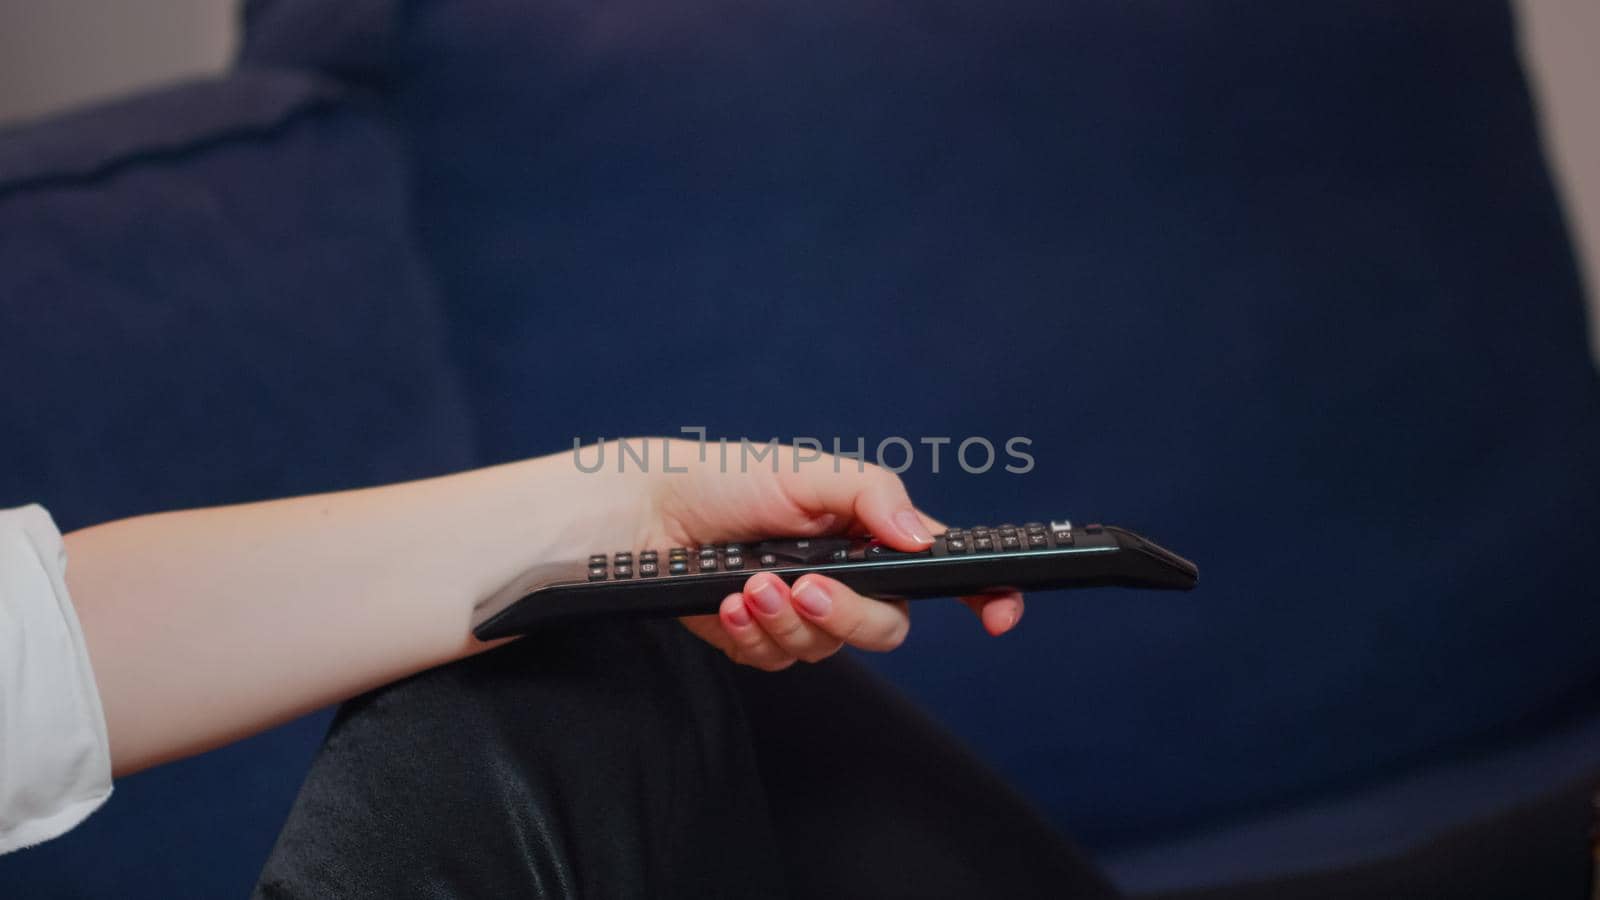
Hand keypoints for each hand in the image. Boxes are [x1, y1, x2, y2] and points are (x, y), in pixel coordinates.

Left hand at [596, 439, 1023, 669]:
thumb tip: (923, 537)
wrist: (648, 512)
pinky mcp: (761, 641)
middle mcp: (847, 579)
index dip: (985, 595)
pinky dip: (753, 634)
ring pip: (829, 650)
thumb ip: (872, 495)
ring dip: (787, 621)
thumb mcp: (807, 471)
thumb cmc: (728, 479)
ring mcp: (805, 614)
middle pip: (886, 627)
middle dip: (846, 613)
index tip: (999, 615)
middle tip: (805, 586)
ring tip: (748, 585)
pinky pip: (778, 662)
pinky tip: (727, 603)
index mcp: (871, 535)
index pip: (942, 571)